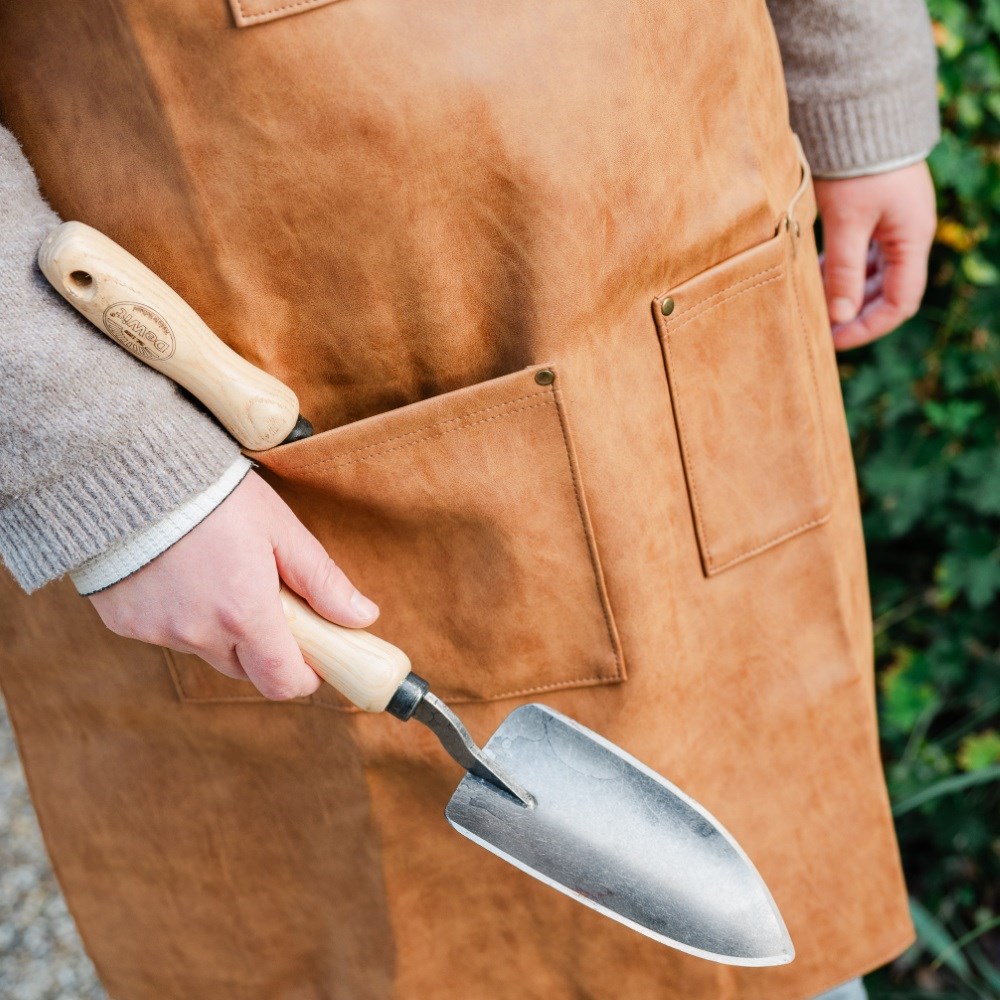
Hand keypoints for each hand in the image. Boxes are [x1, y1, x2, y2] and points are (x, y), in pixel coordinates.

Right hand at [89, 470, 378, 699]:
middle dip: (264, 647)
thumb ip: (321, 580)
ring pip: (204, 649)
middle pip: (244, 668)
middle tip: (269, 602)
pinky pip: (165, 632)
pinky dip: (180, 614)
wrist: (129, 468)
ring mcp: (157, 631)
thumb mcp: (280, 529)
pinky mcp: (125, 622)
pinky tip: (179, 572)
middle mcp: (197, 633)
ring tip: (218, 572)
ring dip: (220, 627)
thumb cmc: (213, 493)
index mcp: (243, 614)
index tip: (314, 657)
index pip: (281, 682)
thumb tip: (362, 617)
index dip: (304, 676)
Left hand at [814, 160, 936, 350]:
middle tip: (819, 330)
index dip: (868, 327)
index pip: (900, 303)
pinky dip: (841, 270)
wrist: (858, 112)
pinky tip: (814, 277)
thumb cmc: (856, 167)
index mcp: (912, 240)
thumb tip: (839, 317)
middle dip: (856, 314)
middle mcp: (908, 235)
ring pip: (873, 274)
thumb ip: (843, 271)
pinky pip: (862, 253)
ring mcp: (894, 223)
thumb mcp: (846, 223)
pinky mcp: (876, 213)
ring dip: (847, 293)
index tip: (833, 340)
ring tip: (813, 306)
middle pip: (887, 291)